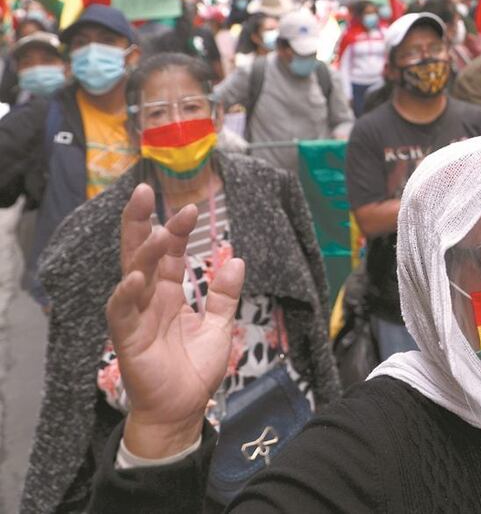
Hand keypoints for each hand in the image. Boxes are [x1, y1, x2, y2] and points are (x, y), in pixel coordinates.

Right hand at [110, 184, 244, 457]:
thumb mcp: (219, 326)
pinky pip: (121, 312)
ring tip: (153, 231)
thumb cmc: (194, 369)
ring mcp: (135, 317)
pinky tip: (134, 277)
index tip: (190, 207)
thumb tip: (237, 258)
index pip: (168, 253)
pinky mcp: (127, 339)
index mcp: (168, 294)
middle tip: (143, 191)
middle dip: (140, 223)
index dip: (175, 230)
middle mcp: (148, 299)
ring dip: (140, 252)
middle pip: (140, 253)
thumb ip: (226, 295)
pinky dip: (125, 294)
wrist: (183, 409)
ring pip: (130, 276)